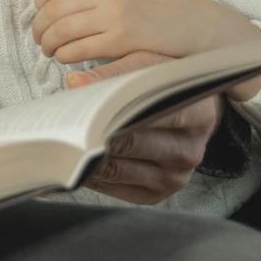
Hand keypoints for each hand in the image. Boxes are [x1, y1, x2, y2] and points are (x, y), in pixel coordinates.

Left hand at [34, 0, 260, 86]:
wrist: (195, 23)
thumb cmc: (157, 8)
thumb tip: (53, 5)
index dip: (39, 5)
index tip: (40, 17)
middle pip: (51, 10)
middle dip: (39, 29)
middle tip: (40, 41)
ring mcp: (113, 12)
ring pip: (60, 30)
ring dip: (48, 44)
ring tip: (50, 52)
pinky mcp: (122, 38)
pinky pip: (79, 49)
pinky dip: (66, 56)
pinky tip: (67, 60)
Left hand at [68, 52, 220, 202]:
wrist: (186, 109)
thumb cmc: (164, 84)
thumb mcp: (147, 65)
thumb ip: (114, 73)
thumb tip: (76, 82)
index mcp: (198, 115)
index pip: (151, 113)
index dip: (114, 109)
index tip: (84, 105)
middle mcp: (189, 152)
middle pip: (130, 143)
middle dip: (94, 132)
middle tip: (64, 123)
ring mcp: (174, 178)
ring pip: (118, 169)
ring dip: (87, 155)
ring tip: (63, 140)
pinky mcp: (155, 195)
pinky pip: (114, 187)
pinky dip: (92, 173)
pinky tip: (76, 158)